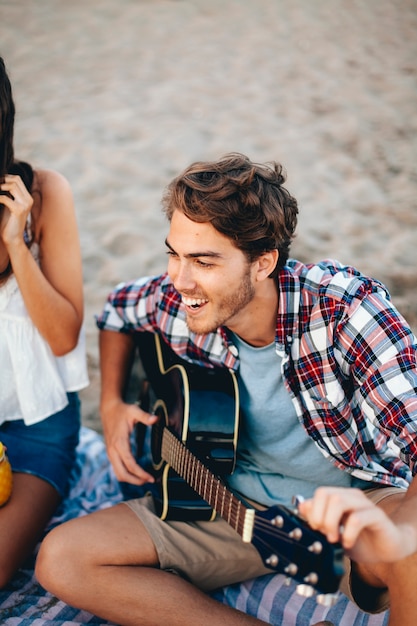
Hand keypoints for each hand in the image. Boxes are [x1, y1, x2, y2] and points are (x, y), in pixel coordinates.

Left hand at [0, 174, 32, 246]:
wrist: (13, 238)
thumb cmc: (9, 223)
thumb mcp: (9, 205)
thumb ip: (8, 194)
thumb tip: (0, 182)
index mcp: (27, 198)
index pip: (17, 179)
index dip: (5, 177)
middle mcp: (28, 200)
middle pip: (15, 180)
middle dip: (2, 181)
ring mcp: (25, 205)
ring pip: (11, 186)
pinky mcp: (19, 210)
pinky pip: (5, 198)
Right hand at [101, 398, 157, 485]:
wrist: (108, 409)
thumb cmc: (122, 410)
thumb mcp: (134, 411)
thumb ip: (145, 416)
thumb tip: (156, 419)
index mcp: (119, 442)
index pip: (130, 464)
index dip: (141, 474)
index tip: (151, 478)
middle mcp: (113, 450)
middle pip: (123, 474)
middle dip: (136, 481)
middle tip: (149, 481)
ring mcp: (110, 453)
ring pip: (118, 474)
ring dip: (131, 479)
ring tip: (144, 479)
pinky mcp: (111, 453)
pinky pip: (117, 469)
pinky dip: (126, 474)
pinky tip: (136, 473)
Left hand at [298, 486, 416, 563]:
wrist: (387, 550)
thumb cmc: (360, 540)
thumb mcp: (334, 532)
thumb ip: (319, 519)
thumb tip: (302, 506)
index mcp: (342, 497)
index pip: (320, 493)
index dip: (313, 512)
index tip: (315, 529)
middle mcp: (353, 497)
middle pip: (327, 493)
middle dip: (319, 516)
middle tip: (324, 534)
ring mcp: (365, 505)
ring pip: (339, 500)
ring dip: (330, 522)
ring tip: (334, 539)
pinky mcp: (377, 516)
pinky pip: (358, 518)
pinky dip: (348, 533)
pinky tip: (348, 543)